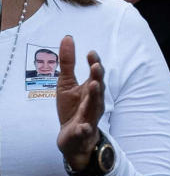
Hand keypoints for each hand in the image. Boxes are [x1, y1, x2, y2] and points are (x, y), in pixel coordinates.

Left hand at [55, 36, 106, 171]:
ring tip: (94, 85)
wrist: (73, 138)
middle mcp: (94, 100)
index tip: (90, 53)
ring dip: (95, 96)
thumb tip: (68, 38)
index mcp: (91, 88)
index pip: (95, 73)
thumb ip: (68, 63)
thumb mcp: (66, 84)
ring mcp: (89, 116)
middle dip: (98, 77)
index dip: (94, 63)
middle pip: (98, 87)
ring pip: (94, 105)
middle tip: (96, 66)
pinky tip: (83, 126)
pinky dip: (85, 128)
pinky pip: (85, 130)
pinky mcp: (82, 131)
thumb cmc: (73, 108)